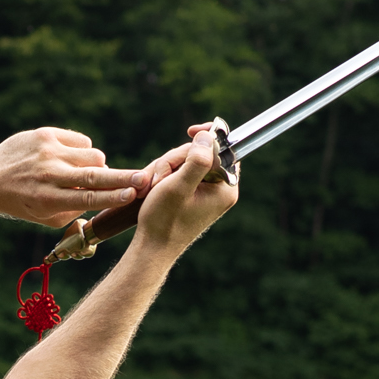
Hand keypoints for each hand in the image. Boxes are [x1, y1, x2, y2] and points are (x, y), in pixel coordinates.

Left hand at [0, 127, 144, 229]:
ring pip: (92, 155)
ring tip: (83, 174)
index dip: (112, 197)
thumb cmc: (24, 202)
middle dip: (123, 178)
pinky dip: (82, 152)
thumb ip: (75, 210)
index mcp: (48, 199)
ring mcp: (47, 151)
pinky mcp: (46, 134)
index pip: (86, 198)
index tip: (132, 195)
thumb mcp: (46, 217)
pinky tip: (68, 159)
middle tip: (145, 178)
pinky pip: (81, 141)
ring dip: (97, 166)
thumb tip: (103, 196)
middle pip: (93, 175)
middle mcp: (48, 174)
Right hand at [134, 125, 238, 252]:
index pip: (224, 149)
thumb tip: (208, 136)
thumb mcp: (179, 186)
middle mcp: (221, 190)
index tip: (190, 131)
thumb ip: (197, 160)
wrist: (153, 247)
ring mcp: (208, 193)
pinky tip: (157, 187)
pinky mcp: (195, 196)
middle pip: (202, 153)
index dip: (208, 137)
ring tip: (155, 186)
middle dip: (177, 159)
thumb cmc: (164, 221)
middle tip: (160, 177)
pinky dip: (168, 175)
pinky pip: (183, 173)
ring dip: (168, 168)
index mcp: (225, 188)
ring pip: (189, 162)